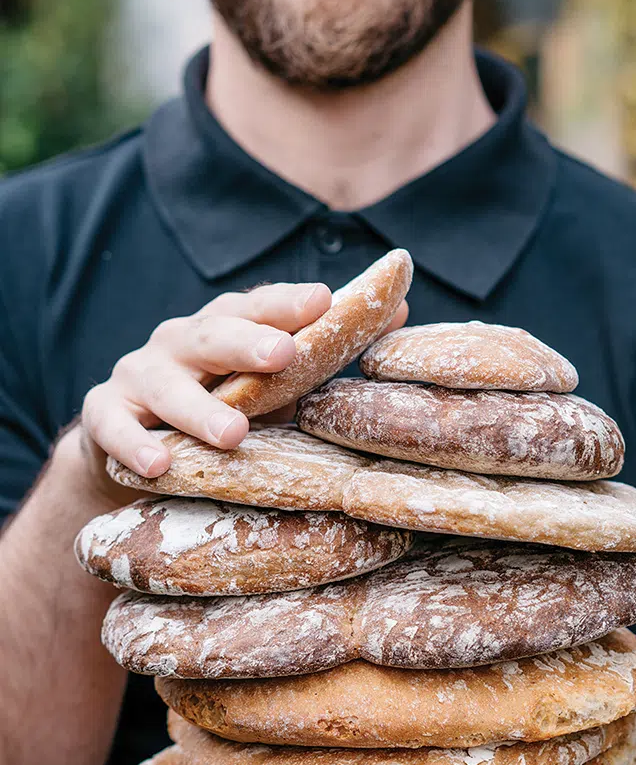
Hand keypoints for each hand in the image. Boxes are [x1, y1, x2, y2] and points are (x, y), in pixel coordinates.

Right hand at [76, 281, 406, 502]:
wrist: (137, 450)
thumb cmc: (220, 409)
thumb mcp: (270, 386)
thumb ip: (322, 353)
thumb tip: (400, 312)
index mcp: (225, 330)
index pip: (257, 307)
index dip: (287, 303)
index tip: (323, 300)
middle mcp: (181, 343)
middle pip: (213, 334)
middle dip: (248, 342)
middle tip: (283, 356)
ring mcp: (139, 377)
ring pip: (166, 384)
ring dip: (198, 408)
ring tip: (232, 433)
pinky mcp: (105, 415)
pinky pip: (113, 427)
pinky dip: (133, 443)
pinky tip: (158, 464)